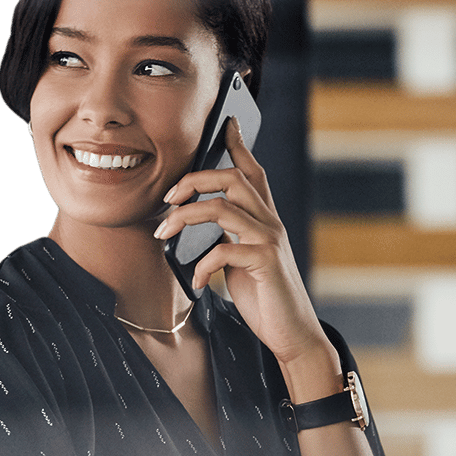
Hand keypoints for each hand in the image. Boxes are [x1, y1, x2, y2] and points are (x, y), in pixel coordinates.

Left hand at [156, 118, 330, 366]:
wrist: (292, 332)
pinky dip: (202, 264)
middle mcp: (270, 223)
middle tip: (168, 197)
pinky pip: (225, 249)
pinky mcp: (266, 262)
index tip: (226, 122)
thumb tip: (197, 223)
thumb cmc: (265, 296)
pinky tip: (197, 281)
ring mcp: (270, 240)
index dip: (239, 144)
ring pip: (223, 207)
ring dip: (185, 216)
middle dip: (194, 180)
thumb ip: (228, 237)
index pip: (253, 171)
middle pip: (233, 178)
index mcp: (264, 219)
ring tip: (164, 233)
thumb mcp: (241, 260)